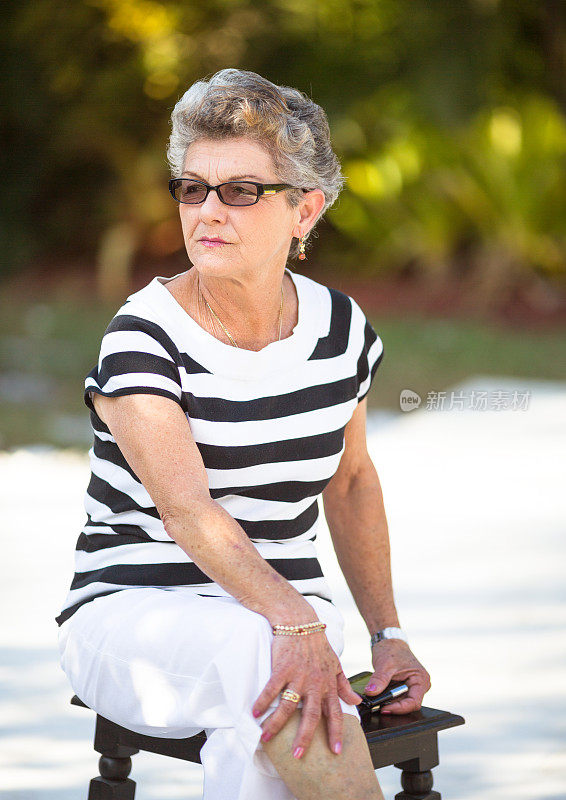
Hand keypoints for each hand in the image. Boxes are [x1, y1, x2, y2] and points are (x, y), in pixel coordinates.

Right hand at [251, 631, 361, 757]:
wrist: (300, 621)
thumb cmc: (317, 644)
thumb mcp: (335, 664)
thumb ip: (344, 685)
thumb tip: (356, 701)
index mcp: (327, 684)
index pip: (335, 712)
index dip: (336, 732)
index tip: (336, 751)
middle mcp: (314, 683)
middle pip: (311, 715)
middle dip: (305, 737)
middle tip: (298, 755)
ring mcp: (297, 675)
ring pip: (288, 705)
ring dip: (276, 724)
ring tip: (266, 738)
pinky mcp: (282, 667)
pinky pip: (271, 688)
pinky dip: (263, 701)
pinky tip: (255, 713)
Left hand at [363, 640, 430, 714]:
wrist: (389, 641)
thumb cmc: (392, 648)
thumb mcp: (384, 664)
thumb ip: (379, 680)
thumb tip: (371, 693)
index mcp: (421, 679)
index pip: (414, 702)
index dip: (400, 708)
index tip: (385, 708)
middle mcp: (420, 684)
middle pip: (409, 704)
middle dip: (394, 706)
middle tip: (378, 707)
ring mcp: (413, 686)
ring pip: (402, 701)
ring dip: (391, 703)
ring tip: (377, 702)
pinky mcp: (405, 686)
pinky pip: (398, 697)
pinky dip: (389, 698)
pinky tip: (380, 698)